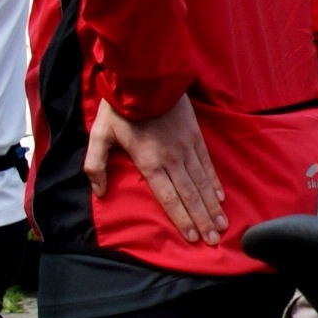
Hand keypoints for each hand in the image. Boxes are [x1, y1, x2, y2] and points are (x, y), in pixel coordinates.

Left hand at [86, 94, 227, 243]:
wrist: (145, 76)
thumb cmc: (119, 107)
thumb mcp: (99, 135)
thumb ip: (96, 165)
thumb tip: (100, 192)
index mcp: (149, 162)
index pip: (168, 198)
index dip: (181, 220)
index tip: (192, 238)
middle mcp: (172, 159)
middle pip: (190, 196)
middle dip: (202, 221)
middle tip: (214, 241)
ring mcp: (186, 148)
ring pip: (202, 183)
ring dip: (212, 207)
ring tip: (221, 225)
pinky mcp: (195, 137)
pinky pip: (207, 165)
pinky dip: (214, 182)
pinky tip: (219, 197)